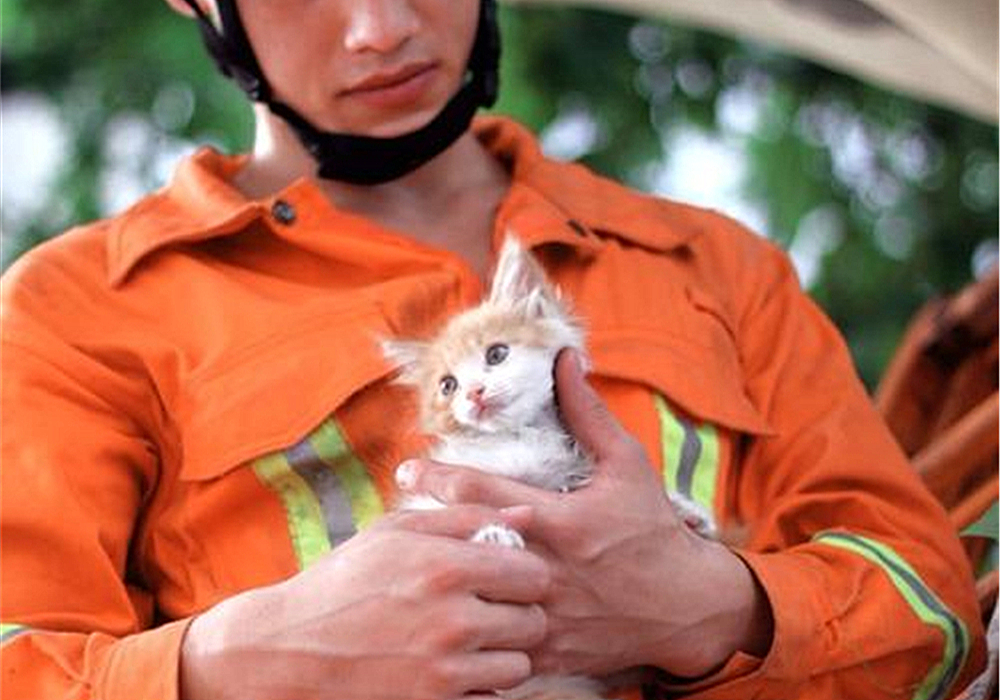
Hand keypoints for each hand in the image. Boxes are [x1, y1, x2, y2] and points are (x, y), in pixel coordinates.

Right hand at [180, 505, 549, 699]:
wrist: (291, 647)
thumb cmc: (345, 580)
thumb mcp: (396, 532)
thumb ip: (465, 516)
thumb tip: (525, 517)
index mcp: (447, 566)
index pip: (534, 574)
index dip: (523, 573)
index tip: (504, 576)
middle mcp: (453, 619)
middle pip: (534, 622)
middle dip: (517, 614)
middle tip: (489, 610)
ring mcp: (444, 669)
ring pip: (519, 666)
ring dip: (502, 654)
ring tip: (471, 640)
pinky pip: (492, 697)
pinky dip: (480, 684)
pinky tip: (455, 667)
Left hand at [396, 349, 772, 678]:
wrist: (688, 606)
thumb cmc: (654, 530)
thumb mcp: (627, 464)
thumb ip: (587, 413)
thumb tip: (564, 360)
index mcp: (562, 521)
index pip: (483, 494)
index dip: (438, 478)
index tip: (409, 469)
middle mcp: (549, 569)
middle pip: (466, 547)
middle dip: (424, 530)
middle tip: (392, 519)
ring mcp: (547, 615)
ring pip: (474, 601)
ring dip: (443, 581)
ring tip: (413, 565)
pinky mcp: (550, 651)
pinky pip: (497, 647)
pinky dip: (472, 632)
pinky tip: (449, 617)